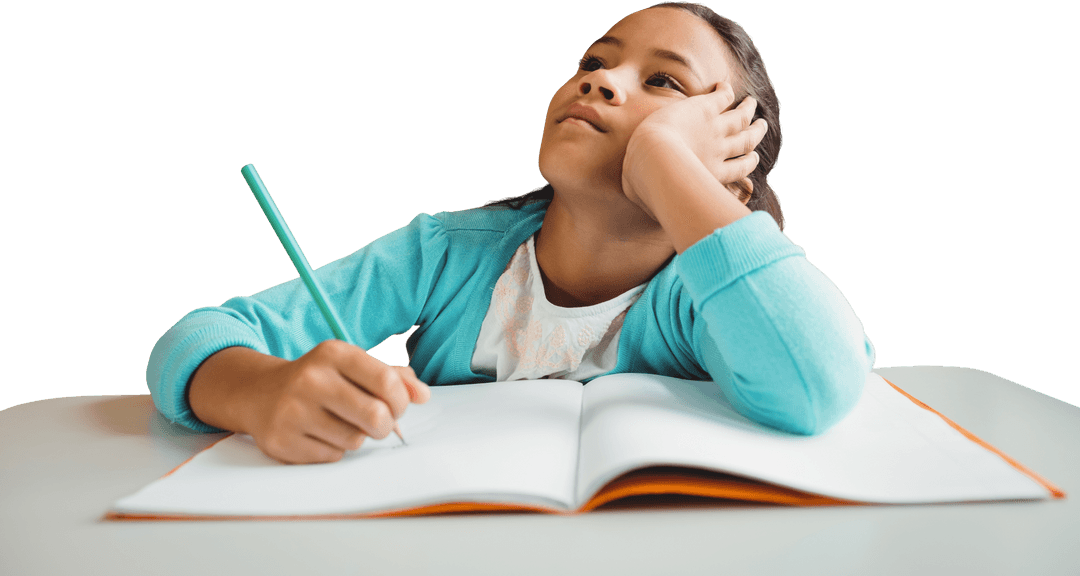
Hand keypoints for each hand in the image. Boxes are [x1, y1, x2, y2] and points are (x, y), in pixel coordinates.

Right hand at [246, 340, 429, 464]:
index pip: (387, 382)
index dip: (401, 401)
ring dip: (357, 437)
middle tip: (377, 422)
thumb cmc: (318, 380)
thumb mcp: (352, 367)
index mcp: (333, 354)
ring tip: (341, 423)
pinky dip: (334, 450)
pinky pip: (332, 456)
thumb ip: (393, 378)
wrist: (258, 393)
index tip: (396, 406)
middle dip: (385, 425)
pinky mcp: (282, 441)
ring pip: (355, 440)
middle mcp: (311, 379)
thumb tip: (423, 396)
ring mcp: (293, 411)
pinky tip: (320, 434)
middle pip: (376, 416)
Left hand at [621, 81, 767, 217]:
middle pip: (746, 141)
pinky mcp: (703, 109)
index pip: (740, 168)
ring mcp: (714, 129)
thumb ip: (665, 207)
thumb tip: (656, 216)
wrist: (653, 157)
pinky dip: (726, 91)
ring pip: (740, 117)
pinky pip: (723, 97)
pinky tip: (724, 86)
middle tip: (761, 126)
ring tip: (752, 103)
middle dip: (756, 133)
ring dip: (747, 110)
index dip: (749, 161)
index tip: (753, 158)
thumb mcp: (662, 204)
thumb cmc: (650, 186)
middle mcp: (719, 151)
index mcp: (714, 175)